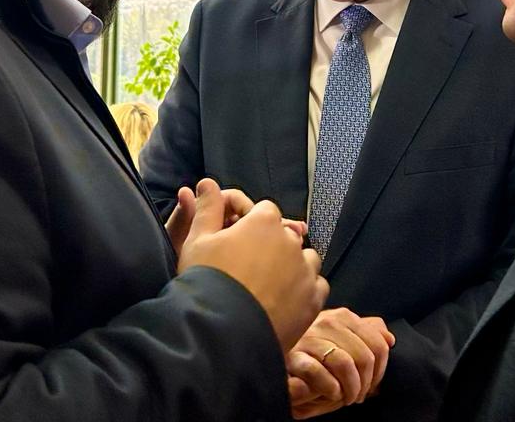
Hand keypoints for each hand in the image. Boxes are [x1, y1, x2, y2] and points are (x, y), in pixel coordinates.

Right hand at [178, 179, 327, 349]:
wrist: (221, 333)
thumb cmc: (206, 282)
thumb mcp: (198, 241)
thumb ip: (207, 208)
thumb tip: (207, 182)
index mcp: (264, 221)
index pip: (264, 212)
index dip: (251, 225)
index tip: (238, 243)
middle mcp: (290, 241)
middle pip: (285, 235)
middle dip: (271, 246)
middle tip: (248, 269)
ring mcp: (305, 270)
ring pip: (305, 259)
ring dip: (292, 266)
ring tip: (269, 284)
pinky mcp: (313, 299)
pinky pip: (317, 286)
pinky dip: (305, 290)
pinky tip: (286, 300)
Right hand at [285, 308, 394, 414]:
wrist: (280, 364)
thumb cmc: (316, 356)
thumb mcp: (344, 342)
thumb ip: (366, 335)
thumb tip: (390, 338)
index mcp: (342, 317)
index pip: (378, 341)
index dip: (380, 370)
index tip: (373, 385)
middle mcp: (327, 322)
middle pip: (364, 355)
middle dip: (366, 384)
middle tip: (358, 396)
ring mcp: (308, 338)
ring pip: (344, 363)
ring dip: (350, 389)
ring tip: (347, 398)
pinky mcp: (292, 356)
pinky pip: (319, 372)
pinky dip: (330, 388)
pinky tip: (331, 393)